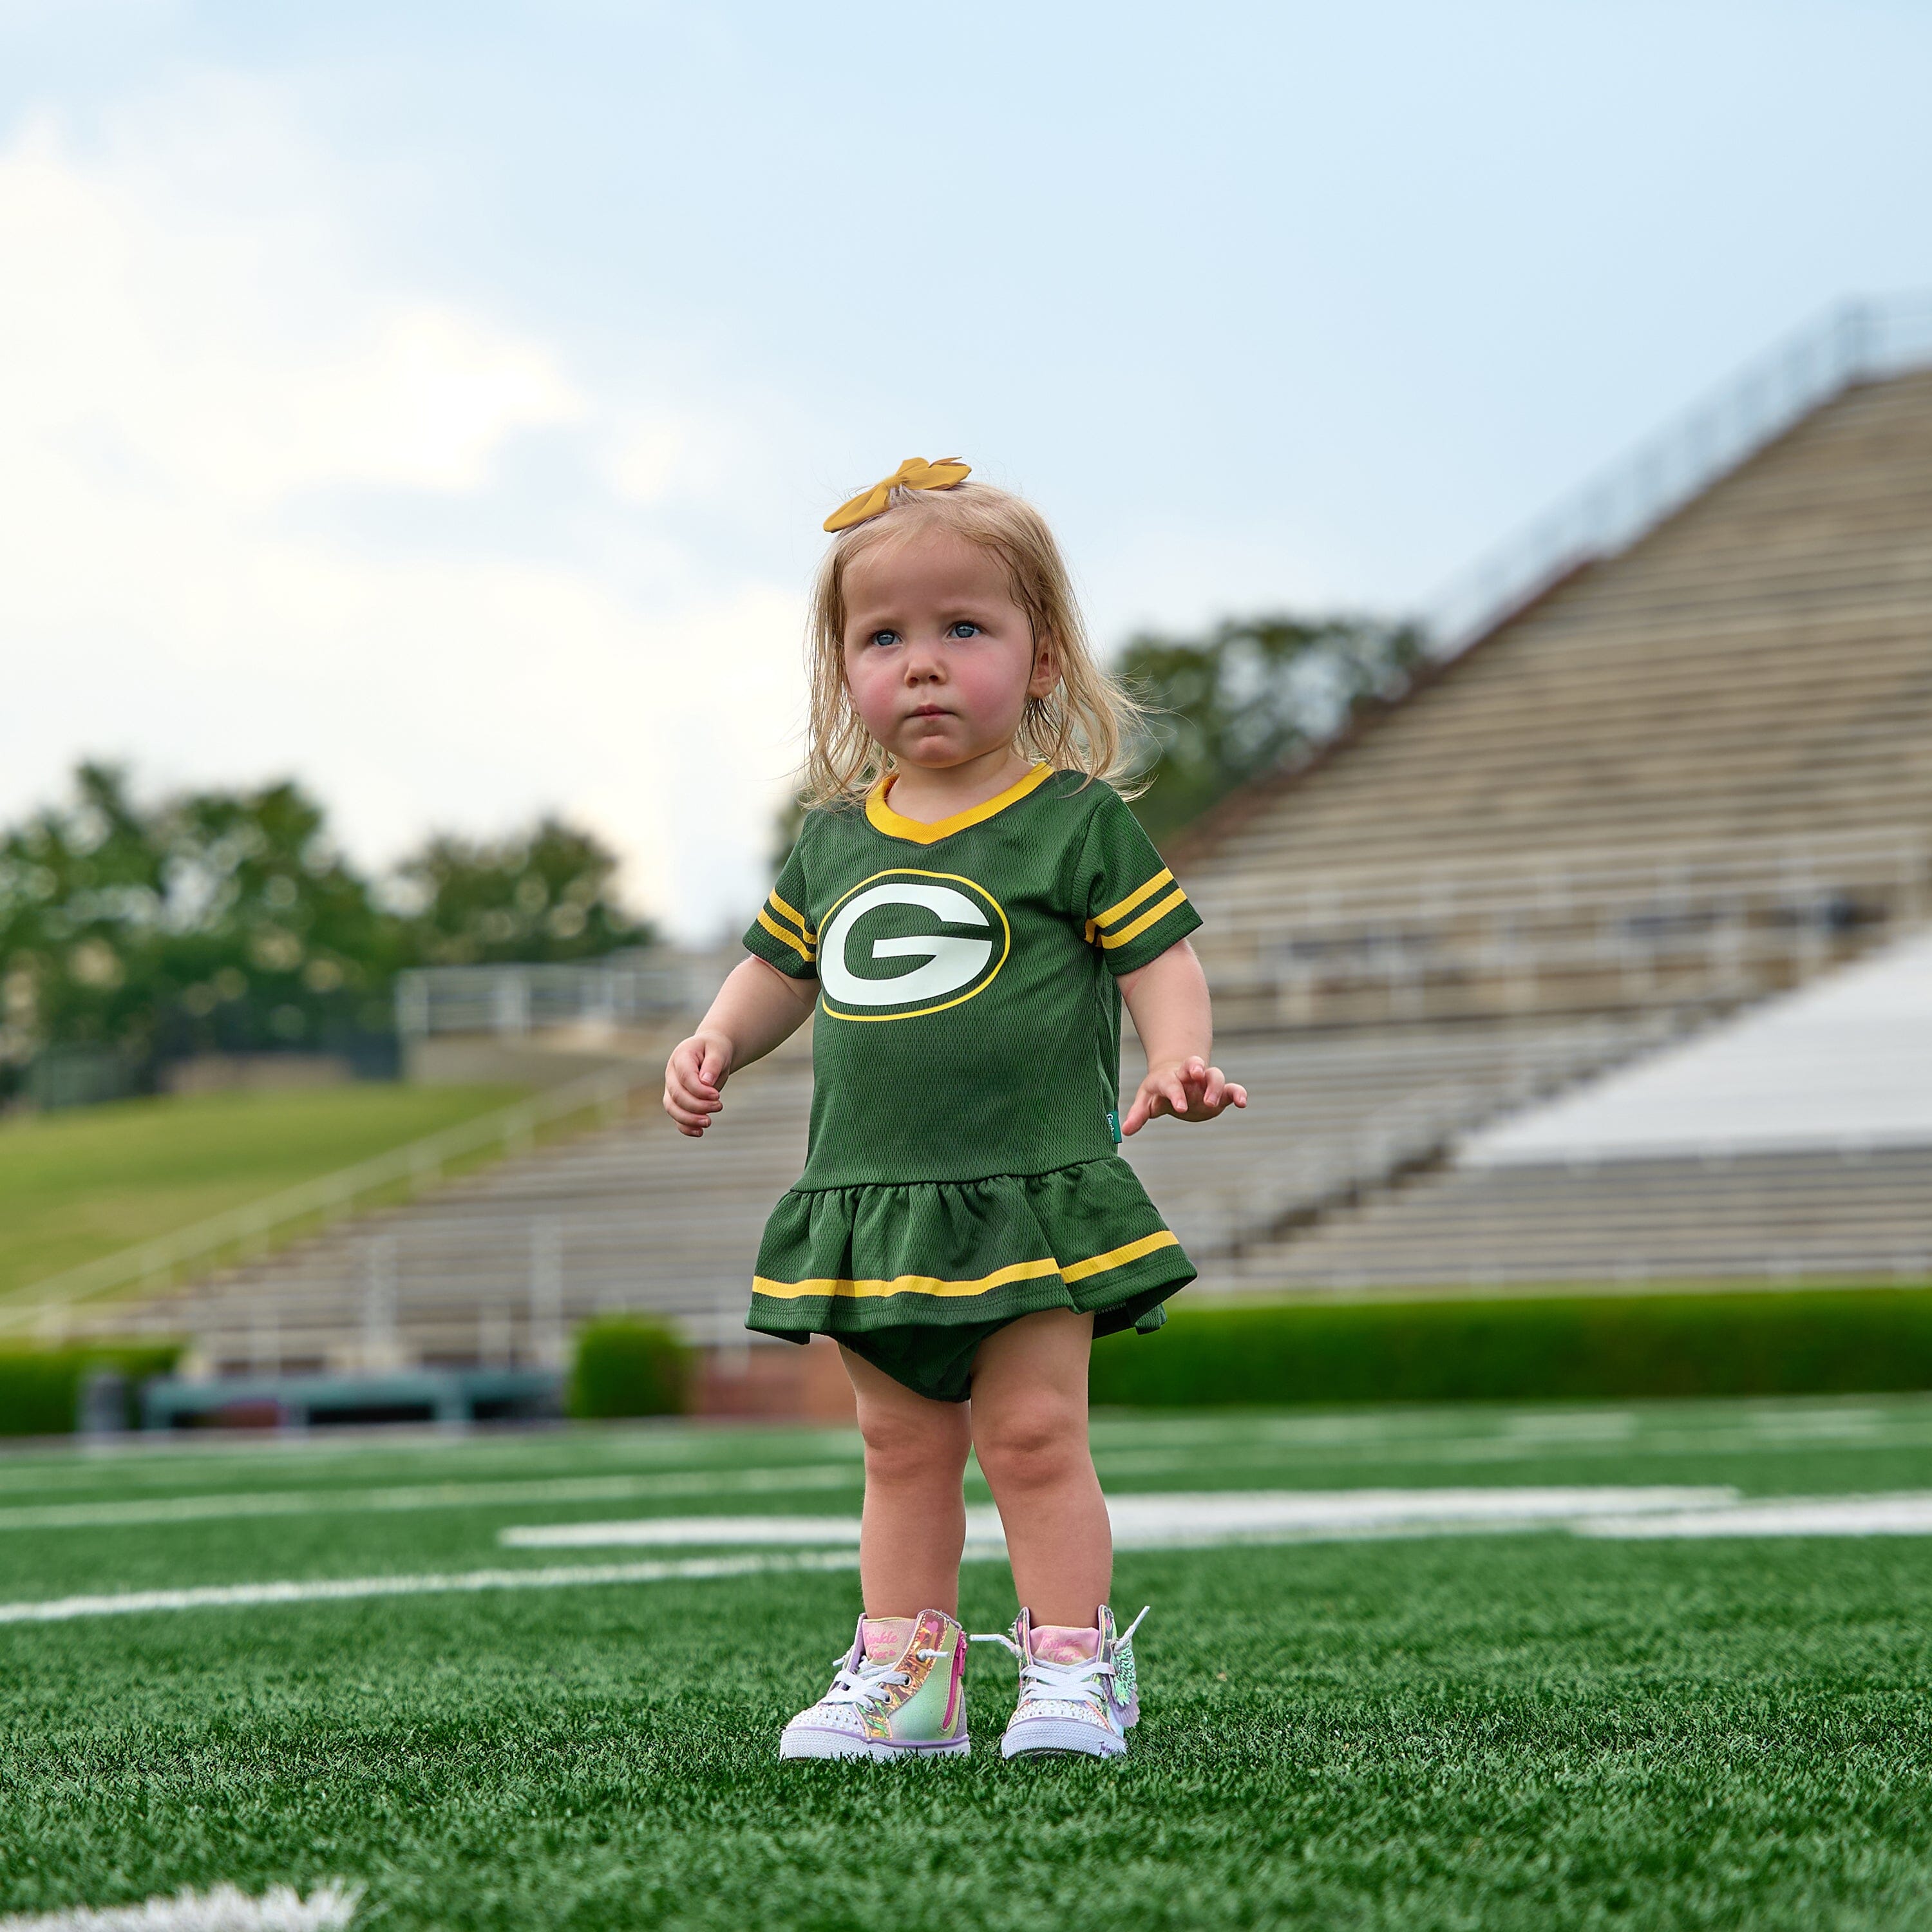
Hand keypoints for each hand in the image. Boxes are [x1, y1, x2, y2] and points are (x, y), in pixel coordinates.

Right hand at [663, 1030, 733, 1136]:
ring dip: (689, 1119)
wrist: (712, 1052)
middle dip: (698, 1106)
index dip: (700, 1090)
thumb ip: (712, 1065)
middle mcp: (671, 1073)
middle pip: (677, 1095)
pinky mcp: (676, 1100)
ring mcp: (671, 1088)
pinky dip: (685, 1127)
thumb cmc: (716, 1049)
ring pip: (672, 1108)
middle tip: (719, 1106)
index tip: (717, 1096)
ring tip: (708, 1122)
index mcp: (681, 1056)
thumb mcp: (719, 1051)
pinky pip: (676, 1117)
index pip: (685, 1077)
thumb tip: (706, 1083)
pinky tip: (700, 1132)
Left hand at [1120, 1055, 1247, 1135]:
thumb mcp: (1146, 1100)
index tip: (1180, 1108)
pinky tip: (1242, 1103)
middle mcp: (1188, 1076)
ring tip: (1213, 1102)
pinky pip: (1231, 1088)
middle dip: (1196, 1068)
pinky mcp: (1219, 1091)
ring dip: (1215, 1085)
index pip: (1170, 1083)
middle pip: (1193, 1065)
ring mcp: (1205, 1082)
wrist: (1177, 1077)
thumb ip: (1139, 1114)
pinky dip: (1238, 1093)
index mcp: (1167, 1077)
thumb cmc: (1158, 1090)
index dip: (1175, 1093)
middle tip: (1198, 1075)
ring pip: (1214, 1075)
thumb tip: (1125, 1130)